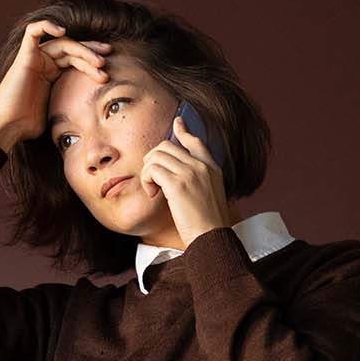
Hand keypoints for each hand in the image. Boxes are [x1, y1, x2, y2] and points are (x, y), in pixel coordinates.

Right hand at [0, 19, 112, 149]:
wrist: (8, 127)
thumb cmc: (29, 126)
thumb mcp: (59, 113)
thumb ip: (72, 105)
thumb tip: (96, 117)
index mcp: (52, 75)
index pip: (76, 61)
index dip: (92, 62)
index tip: (108, 69)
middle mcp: (44, 64)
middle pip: (72, 50)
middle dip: (91, 53)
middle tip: (107, 59)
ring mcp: (34, 59)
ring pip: (62, 44)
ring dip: (82, 50)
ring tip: (99, 62)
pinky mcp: (24, 56)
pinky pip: (33, 32)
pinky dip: (46, 26)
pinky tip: (62, 31)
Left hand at [140, 116, 233, 246]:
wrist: (212, 238)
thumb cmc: (208, 225)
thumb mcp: (210, 197)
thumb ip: (199, 182)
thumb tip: (177, 178)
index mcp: (212, 168)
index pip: (195, 141)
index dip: (183, 130)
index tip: (177, 122)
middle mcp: (201, 166)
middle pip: (166, 146)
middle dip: (153, 161)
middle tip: (154, 182)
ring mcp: (190, 173)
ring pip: (156, 155)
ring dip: (148, 172)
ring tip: (154, 191)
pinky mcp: (177, 184)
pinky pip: (152, 169)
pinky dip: (147, 180)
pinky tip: (153, 194)